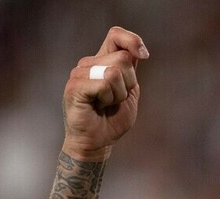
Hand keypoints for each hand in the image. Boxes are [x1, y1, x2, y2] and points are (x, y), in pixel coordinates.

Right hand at [62, 26, 149, 160]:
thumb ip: (132, 70)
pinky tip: (98, 106)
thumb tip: (139, 51)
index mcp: (102, 62)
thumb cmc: (112, 120)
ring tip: (106, 104)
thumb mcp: (129, 92)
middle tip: (116, 99)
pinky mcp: (75, 86)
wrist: (98, 142)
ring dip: (118, 94)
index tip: (143, 55)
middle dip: (129, 82)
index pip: (116, 35)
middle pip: (123, 57)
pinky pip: (104, 83)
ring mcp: (79, 73)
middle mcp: (89, 63)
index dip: (132, 40)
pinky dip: (108, 98)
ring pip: (114, 71)